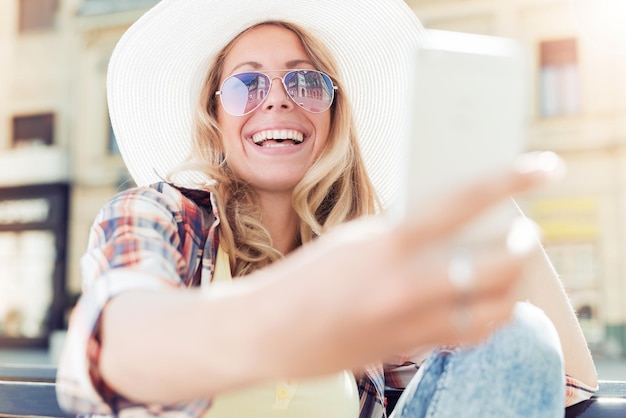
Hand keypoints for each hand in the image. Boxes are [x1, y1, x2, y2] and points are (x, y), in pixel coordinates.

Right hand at [249, 151, 563, 377]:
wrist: (266, 332)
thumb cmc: (303, 279)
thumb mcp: (355, 241)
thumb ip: (405, 236)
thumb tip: (452, 231)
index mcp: (385, 242)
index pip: (462, 201)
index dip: (510, 179)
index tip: (545, 168)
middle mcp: (404, 284)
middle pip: (498, 266)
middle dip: (525, 247)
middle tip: (528, 235)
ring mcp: (410, 323)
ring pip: (495, 309)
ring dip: (513, 286)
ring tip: (511, 270)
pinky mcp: (409, 351)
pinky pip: (470, 336)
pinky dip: (489, 317)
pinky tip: (486, 304)